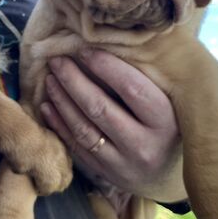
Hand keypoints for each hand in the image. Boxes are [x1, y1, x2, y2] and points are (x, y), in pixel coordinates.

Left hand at [40, 48, 185, 200]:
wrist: (169, 175)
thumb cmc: (169, 126)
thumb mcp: (169, 103)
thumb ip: (146, 79)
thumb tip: (109, 43)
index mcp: (166, 121)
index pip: (131, 88)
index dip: (104, 66)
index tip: (84, 50)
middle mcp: (145, 145)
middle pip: (100, 108)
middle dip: (73, 81)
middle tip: (57, 61)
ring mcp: (123, 164)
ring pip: (83, 129)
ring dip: (62, 101)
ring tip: (50, 79)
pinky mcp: (106, 175)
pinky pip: (76, 147)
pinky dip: (59, 125)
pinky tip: (48, 106)